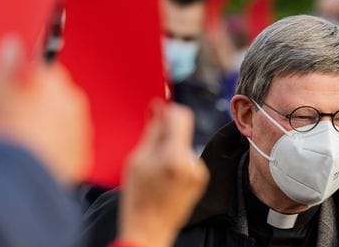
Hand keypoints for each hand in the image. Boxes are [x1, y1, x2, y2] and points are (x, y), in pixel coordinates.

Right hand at [0, 36, 92, 185]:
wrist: (19, 178)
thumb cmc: (5, 136)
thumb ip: (7, 63)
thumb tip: (14, 47)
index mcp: (51, 79)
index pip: (42, 68)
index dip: (25, 82)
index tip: (14, 93)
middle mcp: (72, 100)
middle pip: (56, 95)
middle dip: (40, 104)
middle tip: (17, 119)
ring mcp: (80, 127)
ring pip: (65, 120)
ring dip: (51, 126)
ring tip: (26, 140)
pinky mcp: (83, 153)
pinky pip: (71, 144)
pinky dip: (58, 148)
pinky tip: (37, 155)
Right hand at [119, 100, 208, 246]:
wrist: (149, 230)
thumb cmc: (138, 198)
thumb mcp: (136, 160)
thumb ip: (152, 131)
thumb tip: (159, 108)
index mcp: (174, 156)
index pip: (181, 116)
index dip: (169, 111)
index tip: (158, 113)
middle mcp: (192, 162)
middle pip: (182, 131)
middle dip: (166, 133)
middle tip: (149, 149)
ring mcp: (199, 171)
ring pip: (183, 144)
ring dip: (170, 149)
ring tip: (155, 170)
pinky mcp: (201, 178)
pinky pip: (187, 159)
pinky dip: (176, 162)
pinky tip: (165, 178)